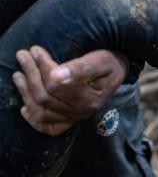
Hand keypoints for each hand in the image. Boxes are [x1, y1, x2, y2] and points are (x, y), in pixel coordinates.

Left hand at [12, 46, 127, 135]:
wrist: (119, 70)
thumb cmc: (110, 62)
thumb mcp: (100, 60)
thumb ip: (80, 68)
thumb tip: (55, 75)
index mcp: (90, 98)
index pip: (56, 85)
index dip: (42, 67)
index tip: (34, 49)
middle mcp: (82, 112)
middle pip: (46, 97)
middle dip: (31, 75)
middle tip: (22, 55)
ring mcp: (75, 118)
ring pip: (42, 111)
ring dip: (26, 93)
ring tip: (18, 75)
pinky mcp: (71, 120)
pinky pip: (48, 127)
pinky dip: (34, 119)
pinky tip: (25, 107)